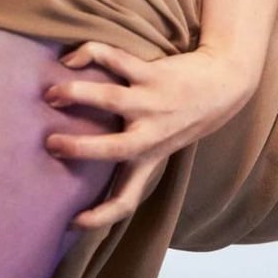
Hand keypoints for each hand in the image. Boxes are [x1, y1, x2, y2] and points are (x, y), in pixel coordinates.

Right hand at [42, 41, 255, 230]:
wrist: (227, 82)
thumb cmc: (189, 116)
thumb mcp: (167, 143)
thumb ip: (138, 153)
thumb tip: (90, 168)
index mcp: (151, 157)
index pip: (127, 198)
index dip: (101, 216)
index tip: (73, 223)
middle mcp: (150, 134)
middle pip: (114, 149)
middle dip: (80, 149)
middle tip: (50, 144)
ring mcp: (152, 102)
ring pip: (110, 98)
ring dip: (76, 94)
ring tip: (52, 93)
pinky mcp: (153, 74)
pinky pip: (118, 60)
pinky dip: (92, 54)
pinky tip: (73, 58)